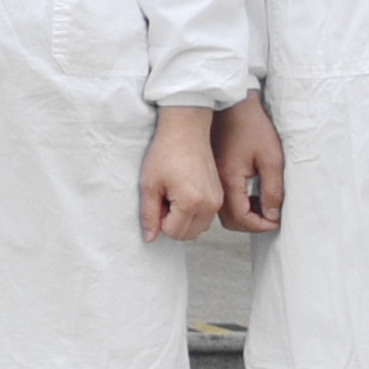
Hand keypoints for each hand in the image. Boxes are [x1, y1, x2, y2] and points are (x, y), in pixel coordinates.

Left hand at [139, 105, 227, 244]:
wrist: (185, 131)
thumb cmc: (165, 153)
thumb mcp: (149, 184)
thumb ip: (149, 214)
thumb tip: (150, 237)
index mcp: (192, 202)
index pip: (173, 233)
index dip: (160, 221)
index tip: (158, 200)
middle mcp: (210, 205)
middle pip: (188, 235)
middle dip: (172, 223)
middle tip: (164, 198)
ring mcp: (217, 200)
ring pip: (198, 228)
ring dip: (183, 220)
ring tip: (173, 194)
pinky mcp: (219, 195)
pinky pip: (205, 217)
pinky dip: (193, 213)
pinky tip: (183, 192)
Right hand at [216, 91, 285, 236]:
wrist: (233, 104)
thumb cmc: (252, 125)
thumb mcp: (271, 159)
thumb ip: (272, 191)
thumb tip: (272, 215)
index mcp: (229, 179)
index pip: (241, 218)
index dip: (260, 225)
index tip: (275, 221)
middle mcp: (216, 182)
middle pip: (229, 220)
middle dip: (251, 224)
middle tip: (269, 217)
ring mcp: (212, 177)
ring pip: (224, 211)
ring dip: (243, 215)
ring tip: (261, 205)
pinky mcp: (212, 172)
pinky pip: (222, 198)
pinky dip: (236, 204)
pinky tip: (249, 193)